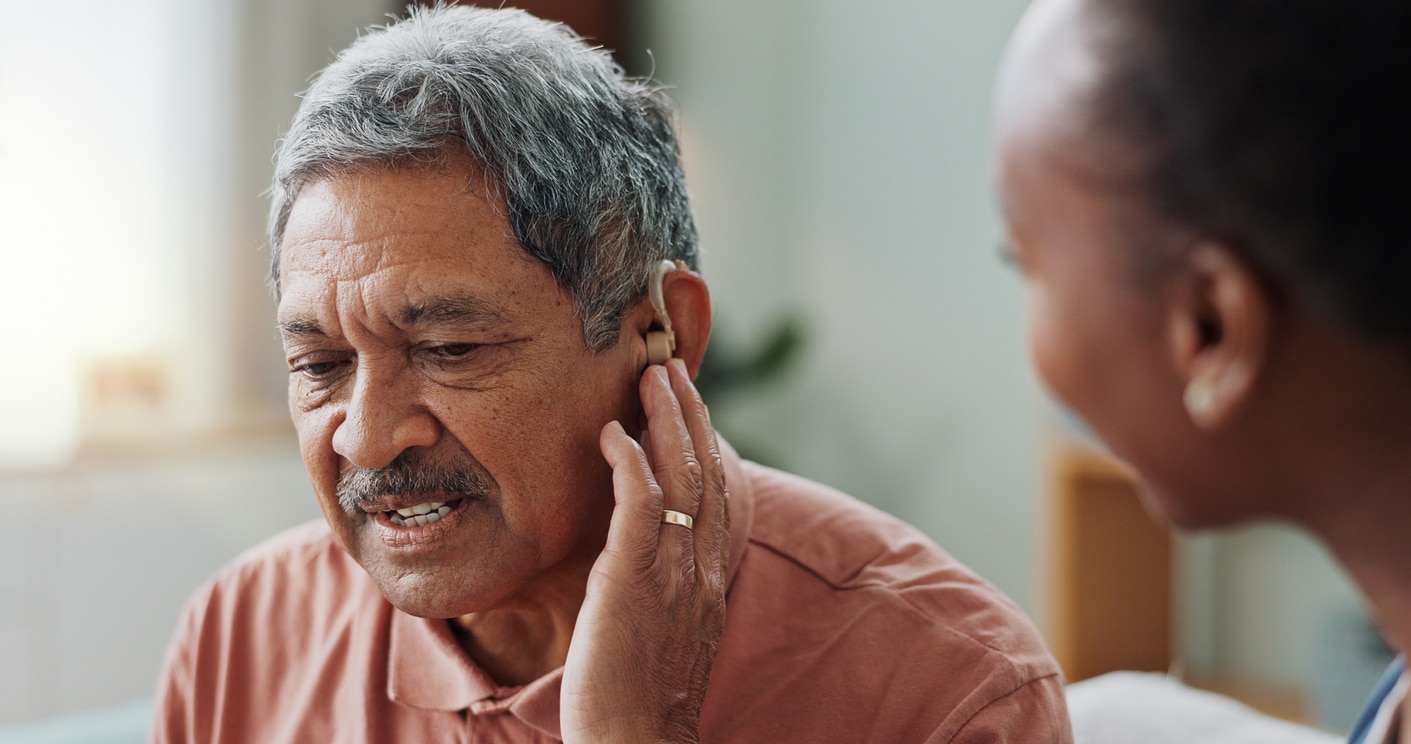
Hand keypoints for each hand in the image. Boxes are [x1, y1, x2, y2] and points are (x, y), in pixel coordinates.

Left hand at [561, 359, 730, 743]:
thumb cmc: (636, 701)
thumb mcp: (662, 633)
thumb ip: (661, 587)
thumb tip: (639, 556)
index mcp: (708, 581)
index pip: (715, 496)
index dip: (705, 444)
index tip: (689, 406)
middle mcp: (701, 570)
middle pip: (706, 473)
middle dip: (691, 415)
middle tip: (672, 368)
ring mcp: (673, 574)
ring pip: (682, 478)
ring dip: (667, 420)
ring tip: (651, 377)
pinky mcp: (635, 582)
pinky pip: (642, 506)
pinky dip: (631, 462)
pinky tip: (614, 433)